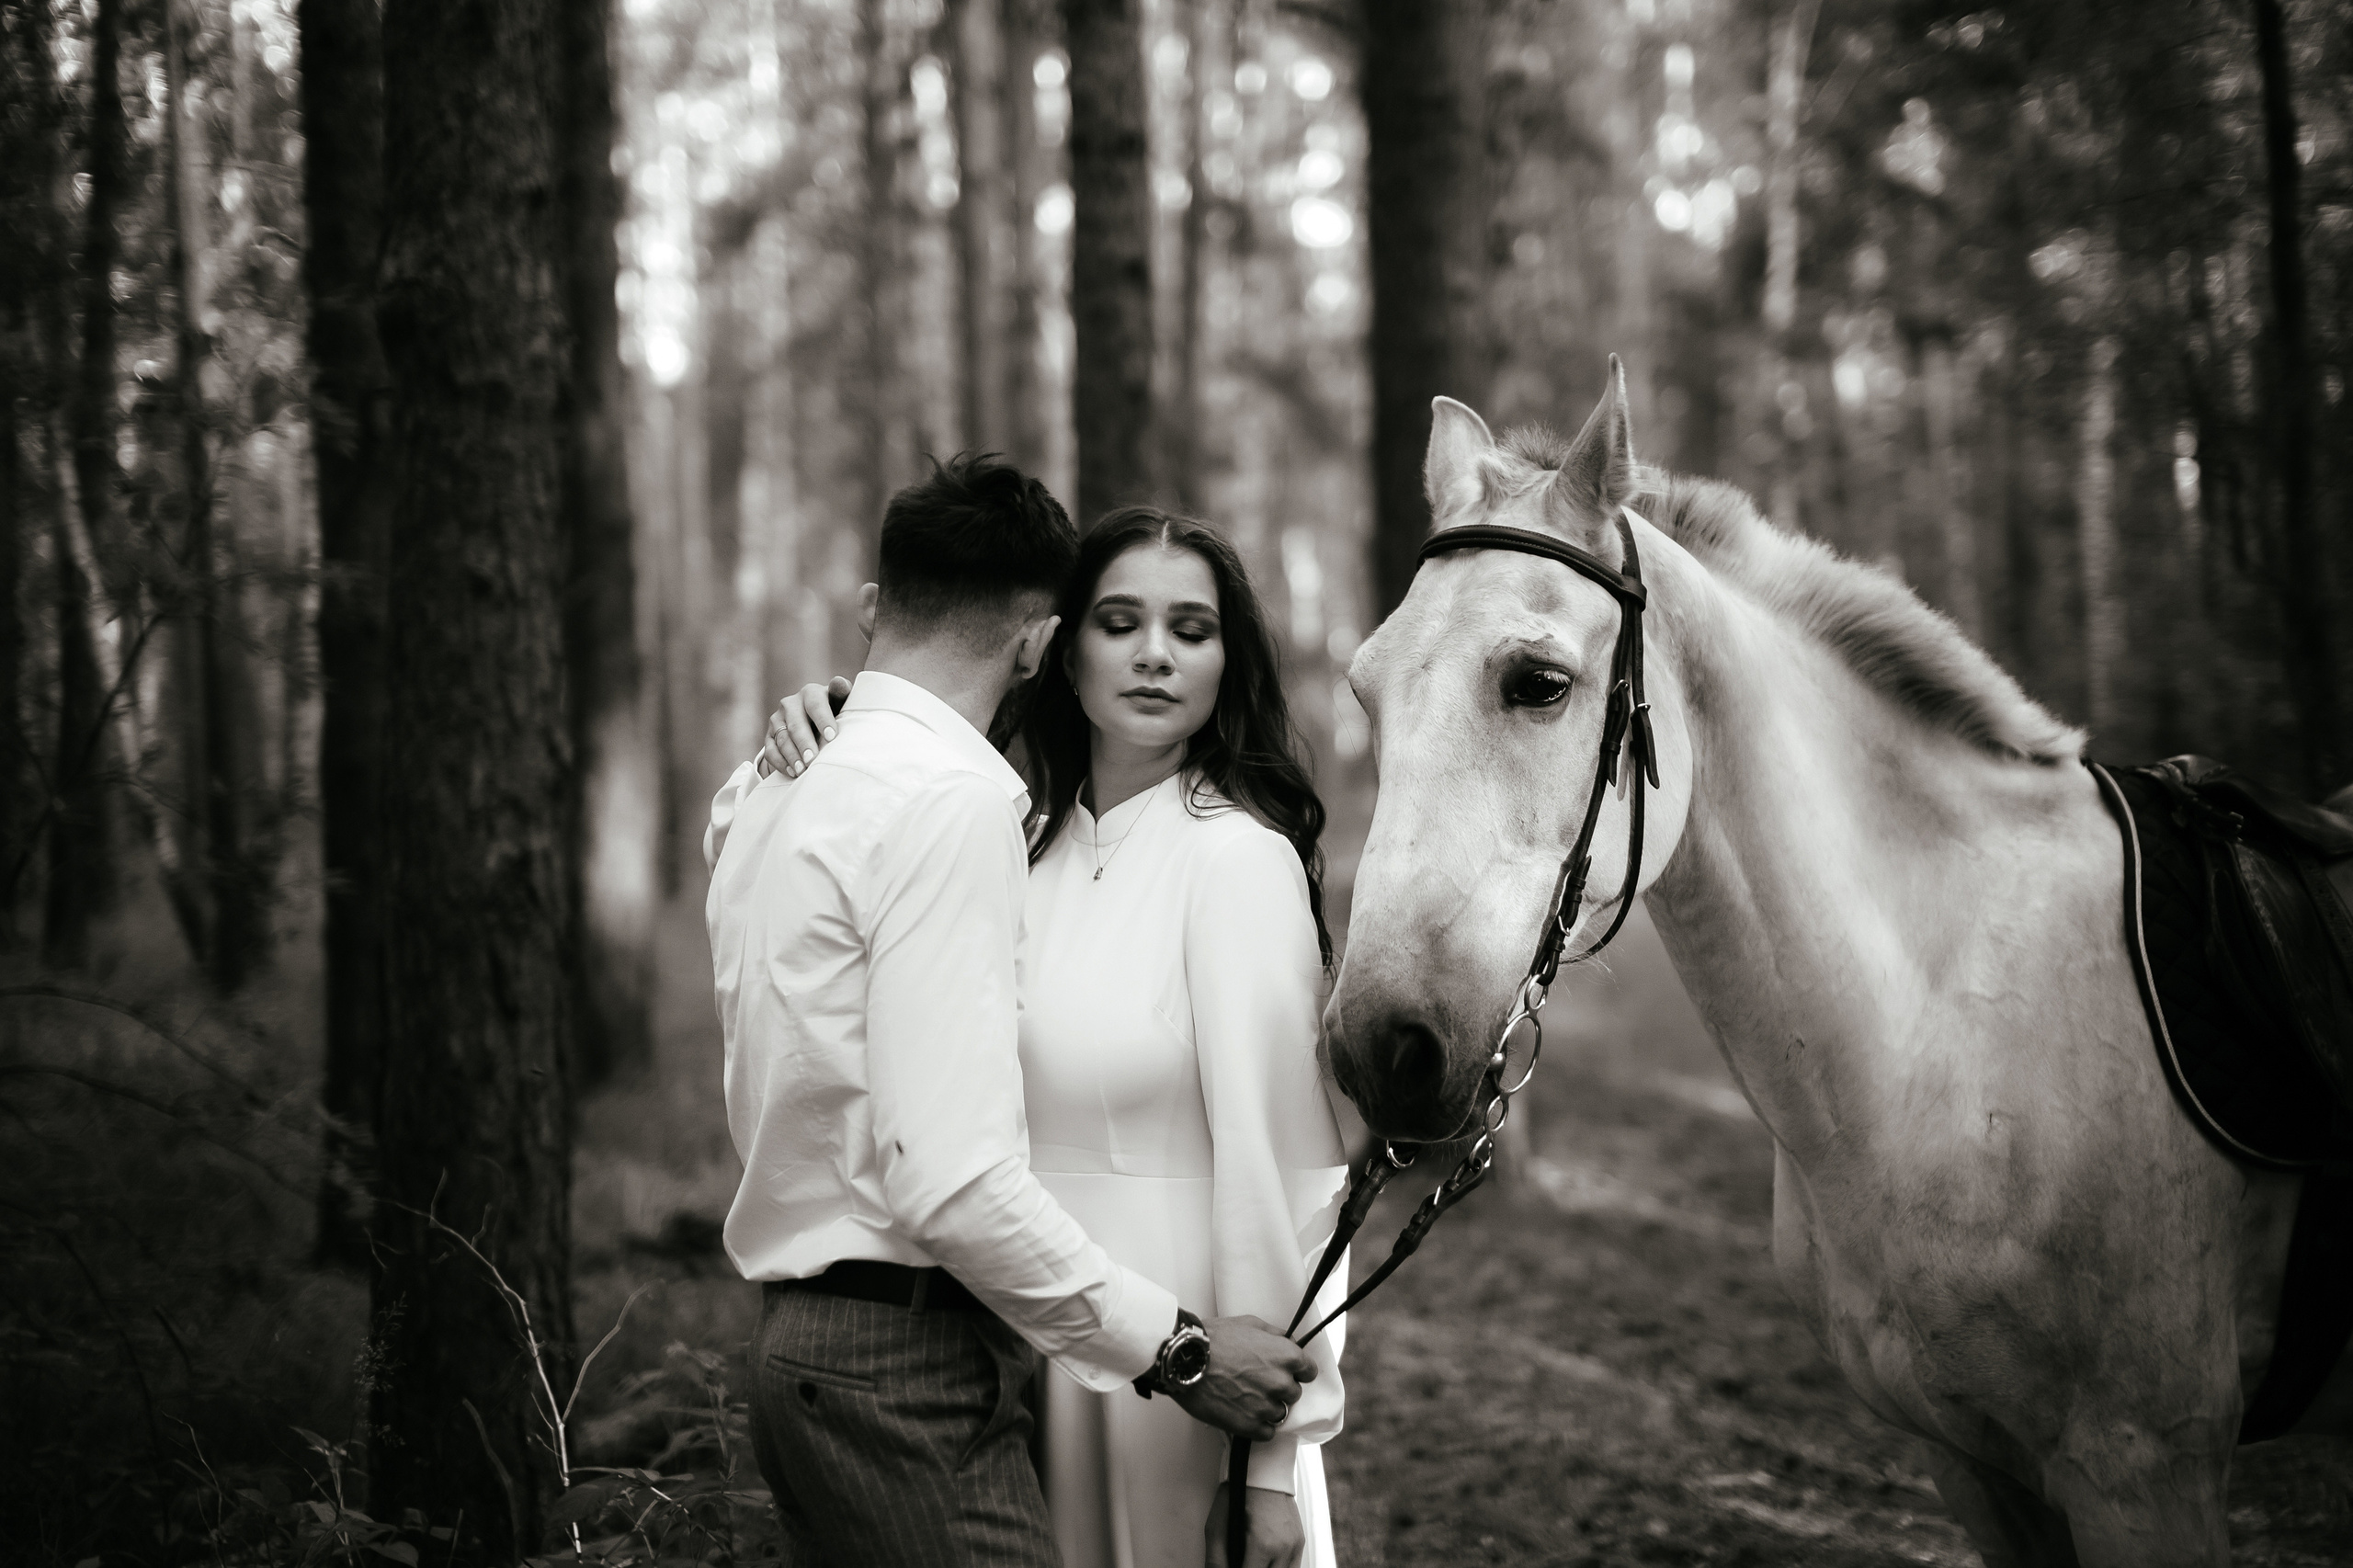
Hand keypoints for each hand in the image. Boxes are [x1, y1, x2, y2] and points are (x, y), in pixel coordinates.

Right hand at [756, 676, 851, 777]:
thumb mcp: (840, 702)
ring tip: (802, 770)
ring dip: (792, 756)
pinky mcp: (769, 735)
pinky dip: (780, 762)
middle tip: (812, 760)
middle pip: (796, 724)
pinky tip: (792, 772)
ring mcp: (778, 719)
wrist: (814, 722)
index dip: (823, 720)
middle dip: (804, 743)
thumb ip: (842, 693)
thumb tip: (839, 682)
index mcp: (811, 693)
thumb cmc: (834, 712)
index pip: (816, 705)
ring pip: (782, 738)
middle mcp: (791, 703)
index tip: (832, 737)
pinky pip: (770, 750)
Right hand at [1167, 1315, 1314, 1440]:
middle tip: (1257, 1382)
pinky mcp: (1250, 1426)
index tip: (1287, 1372)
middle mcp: (1281, 1382)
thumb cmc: (1213, 1339)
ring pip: (1280, 1413)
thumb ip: (1275, 1335)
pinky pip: (1267, 1433)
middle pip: (1294, 1393)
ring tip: (1245, 1397)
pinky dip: (1257, 1426)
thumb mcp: (1249, 1323)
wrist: (1185, 1359)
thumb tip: (1288, 1341)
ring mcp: (1266, 1406)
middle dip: (1279, 1388)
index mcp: (1286, 1356)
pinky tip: (1243, 1413)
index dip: (1297, 1371)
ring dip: (1267, 1407)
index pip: (1310, 1371)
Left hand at [1203, 1483, 1304, 1567]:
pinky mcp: (1300, 1541)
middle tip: (1241, 1562)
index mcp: (1263, 1545)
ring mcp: (1295, 1545)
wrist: (1262, 1467)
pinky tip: (1265, 1564)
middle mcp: (1284, 1548)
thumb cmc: (1239, 1492)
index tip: (1232, 1567)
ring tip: (1253, 1562)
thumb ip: (1216, 1560)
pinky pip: (1293, 1567)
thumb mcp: (1216, 1526)